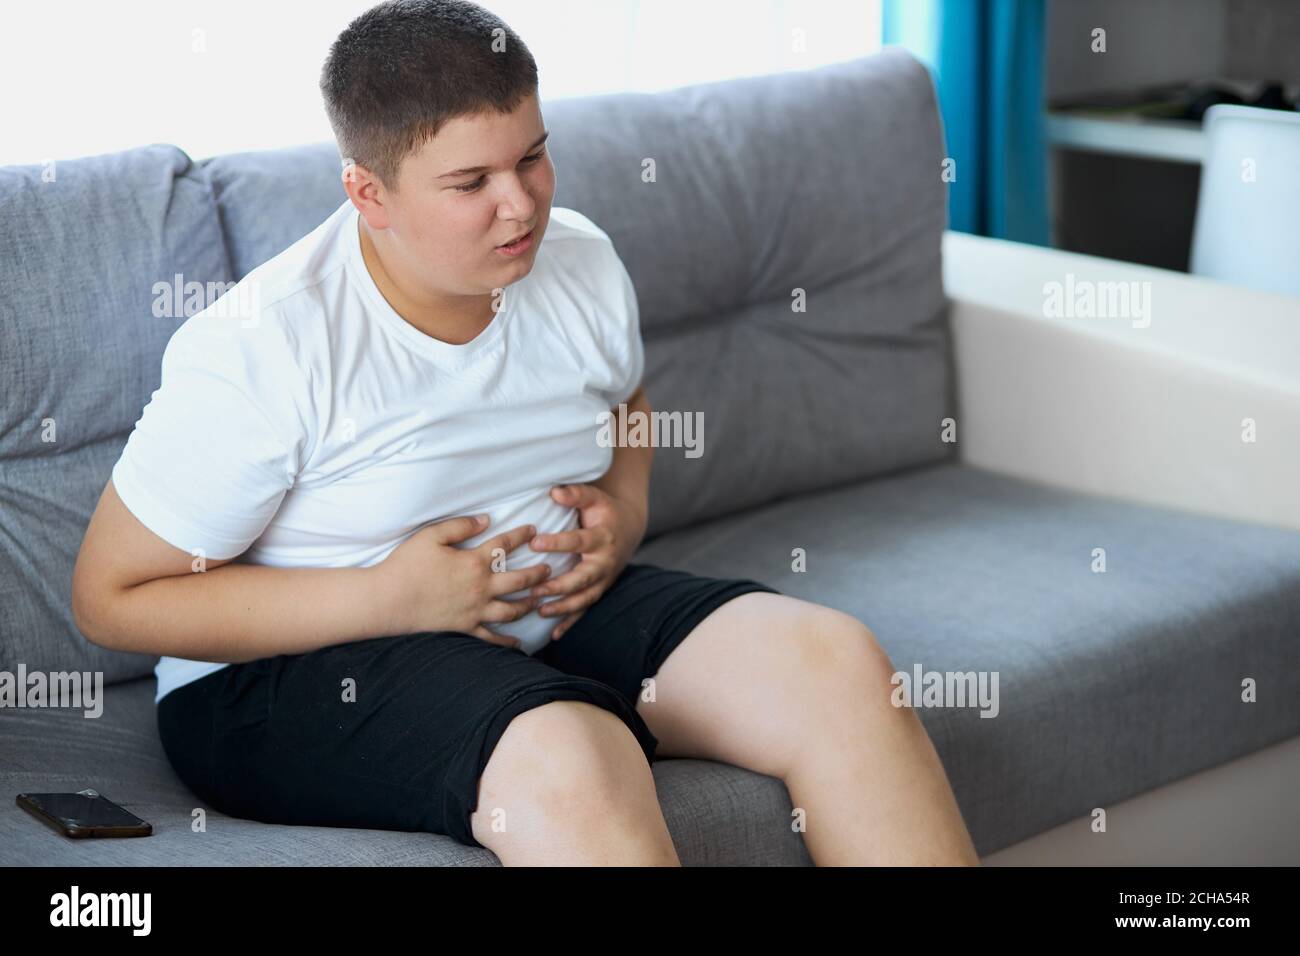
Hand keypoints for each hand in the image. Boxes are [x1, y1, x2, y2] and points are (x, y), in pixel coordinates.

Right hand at [375, 514, 552, 646]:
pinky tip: (519, 644)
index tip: (534, 529)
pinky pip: (491, 638)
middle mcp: (480, 588)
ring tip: (540, 600)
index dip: (521, 535)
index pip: (504, 545)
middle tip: (549, 569)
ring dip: (529, 604)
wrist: (388, 600)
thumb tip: (486, 519)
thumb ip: (461, 526)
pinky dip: (507, 642)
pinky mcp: (465, 628)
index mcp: (473, 562)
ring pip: (512, 610)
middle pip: (519, 580)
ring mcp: (475, 610)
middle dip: (538, 573)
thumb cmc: (406, 565)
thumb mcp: (431, 536)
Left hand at [527, 483, 646, 639]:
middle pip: (583, 577)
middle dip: (559, 585)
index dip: (558, 542)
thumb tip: (554, 492)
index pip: (579, 541)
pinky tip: (554, 635)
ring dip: (563, 607)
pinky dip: (571, 623)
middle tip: (535, 589)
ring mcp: (604, 580)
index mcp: (603, 538)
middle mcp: (605, 562)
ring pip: (584, 598)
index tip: (535, 542)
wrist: (629, 528)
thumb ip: (575, 494)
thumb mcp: (595, 497)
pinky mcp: (600, 590)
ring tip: (539, 610)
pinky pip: (586, 609)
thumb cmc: (605, 511)